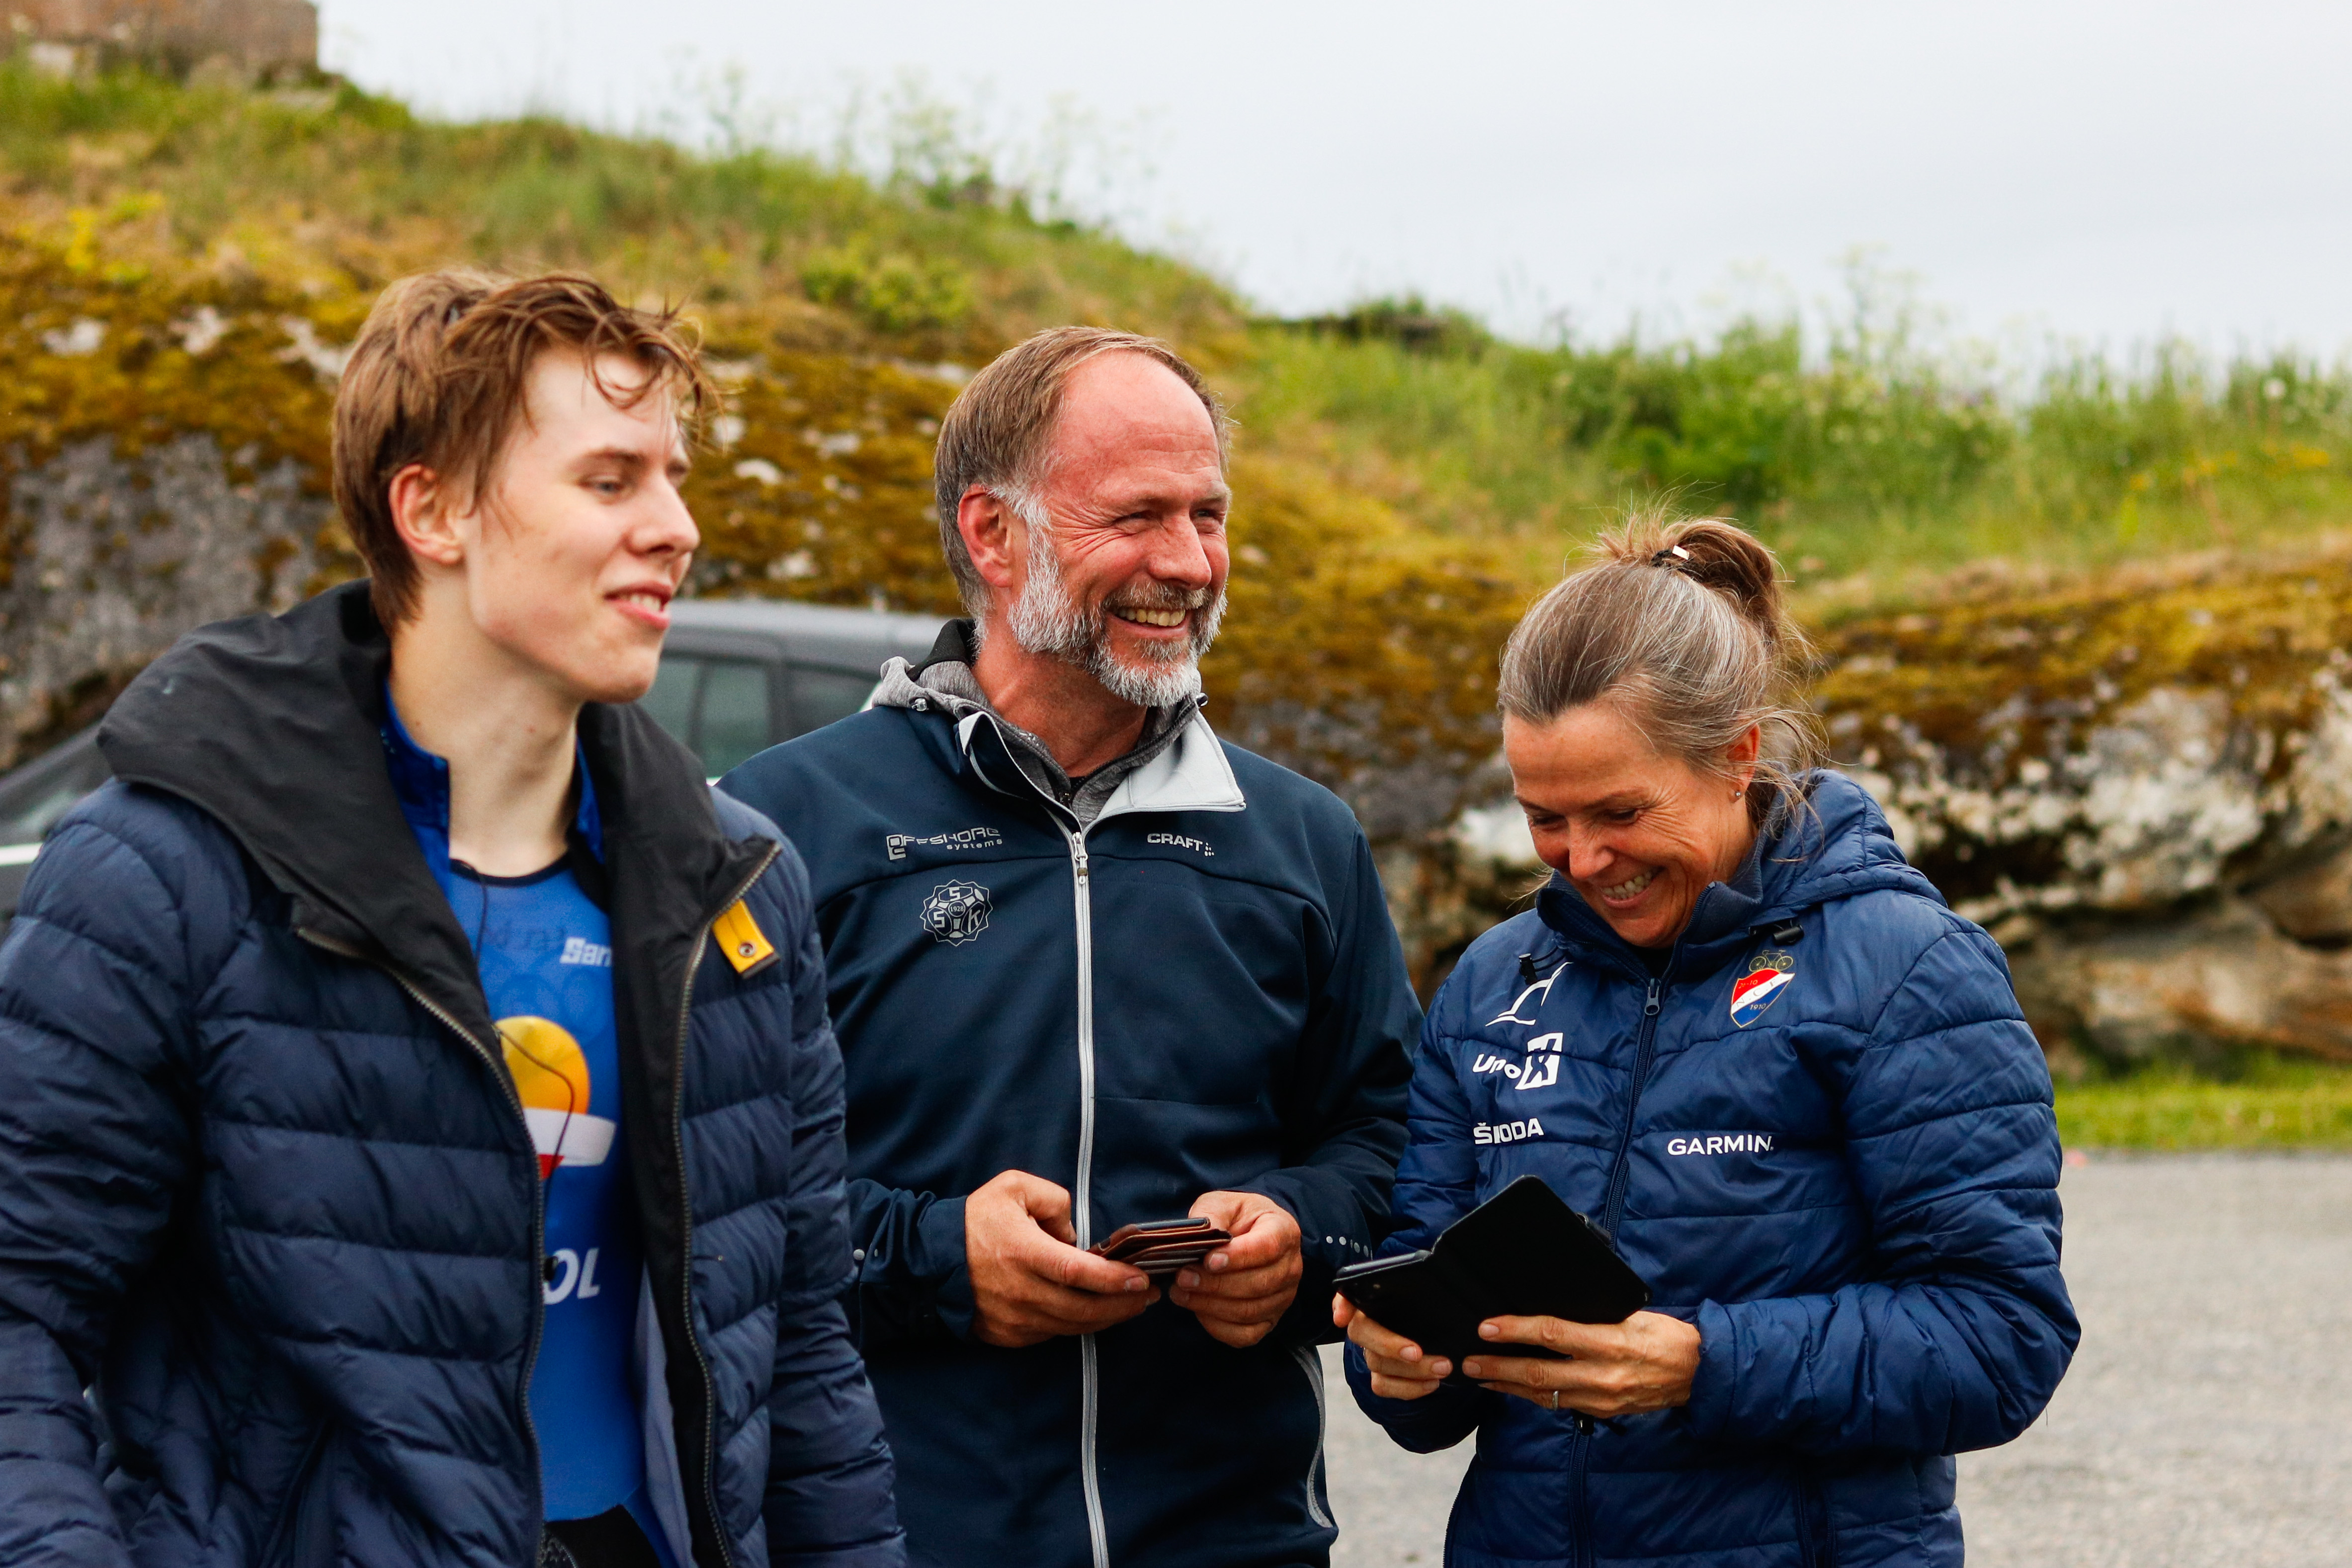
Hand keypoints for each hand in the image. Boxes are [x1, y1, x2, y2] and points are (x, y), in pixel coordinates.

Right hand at [965, 1170, 1156, 1347]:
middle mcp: (1020, 1291)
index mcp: (1023, 1252)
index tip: (1141, 1279)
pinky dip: (1078, 1326)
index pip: (1078, 1273)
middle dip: (1123, 1305)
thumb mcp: (1014, 1187)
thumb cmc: (976, 1219)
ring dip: (1107, 1319)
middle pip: (1083, 1309)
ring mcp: (1014, 1319)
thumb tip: (1076, 1234)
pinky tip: (1096, 1313)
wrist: (930, 1260)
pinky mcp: (1009, 1336)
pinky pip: (1052, 1334)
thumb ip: (1054, 1199)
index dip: (1114, 1280)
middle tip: (1149, 1295)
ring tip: (1133, 1305)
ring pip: (1072, 1327)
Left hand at [1167, 1191, 1302, 1347]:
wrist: (1250, 1234)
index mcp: (1283, 1232)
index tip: (1208, 1261)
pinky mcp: (1269, 1320)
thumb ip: (1213, 1215)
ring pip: (1248, 1311)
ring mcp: (1283, 1298)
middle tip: (1182, 1277)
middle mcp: (1290, 1268)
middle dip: (1215, 1284)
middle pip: (1257, 1284)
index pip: (1267, 1248)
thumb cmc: (1237, 1218)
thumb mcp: (1223, 1204)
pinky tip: (1197, 1310)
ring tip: (1180, 1292)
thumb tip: (1204, 1234)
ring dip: (1210, 1305)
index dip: (1238, 1257)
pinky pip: (1246, 1334)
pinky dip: (1218, 1326)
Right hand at [1333, 1294, 1447, 1400]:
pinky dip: (1410, 1388)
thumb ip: (1417, 1283)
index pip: (1347, 1295)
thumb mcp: (1426, 1294)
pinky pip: (1384, 1387)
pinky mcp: (1379, 1376)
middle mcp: (1364, 1325)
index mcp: (1372, 1299)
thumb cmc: (1428, 1308)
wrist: (1440, 1334)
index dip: (1341, 1306)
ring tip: (1443, 1367)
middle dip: (1388, 1344)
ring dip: (1412, 1369)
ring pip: (1377, 1363)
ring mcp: (1369, 1352)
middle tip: (1417, 1352)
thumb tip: (1415, 1277)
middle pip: (1361, 1333)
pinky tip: (1432, 1383)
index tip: (1343, 1318)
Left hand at [1458, 1310, 1700, 1417]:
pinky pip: (1559, 1403)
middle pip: (1537, 1371)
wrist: (1699, 1374)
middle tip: (1468, 1361)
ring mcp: (1601, 1399)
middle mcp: (1602, 1375)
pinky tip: (1514, 1387)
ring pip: (1543, 1393)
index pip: (1551, 1334)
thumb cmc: (1666, 1336)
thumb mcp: (1632, 1314)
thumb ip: (1593, 1315)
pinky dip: (1532, 1395)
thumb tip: (1551, 1307)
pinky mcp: (1602, 1412)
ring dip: (1507, 1385)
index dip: (1515, 1330)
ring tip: (1480, 1375)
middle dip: (1497, 1366)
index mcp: (1610, 1343)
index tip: (1487, 1327)